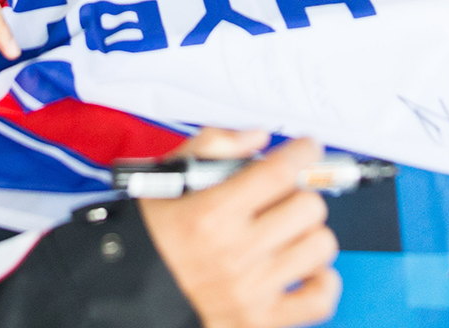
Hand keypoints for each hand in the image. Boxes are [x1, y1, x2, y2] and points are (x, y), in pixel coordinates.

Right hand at [142, 137, 340, 327]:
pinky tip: (301, 268)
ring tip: (289, 231)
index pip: (279, 172)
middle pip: (308, 206)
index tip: (307, 148)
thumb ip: (215, 147)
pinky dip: (320, 282)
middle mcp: (235, 253)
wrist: (127, 290)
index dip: (302, 153)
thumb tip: (258, 139)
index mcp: (211, 214)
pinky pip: (320, 299)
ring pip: (321, 246)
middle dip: (299, 192)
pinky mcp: (261, 321)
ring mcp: (252, 290)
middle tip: (284, 196)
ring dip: (309, 233)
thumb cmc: (150, 235)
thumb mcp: (169, 179)